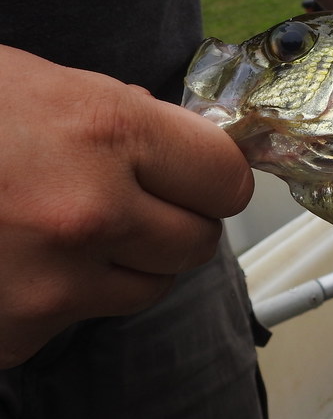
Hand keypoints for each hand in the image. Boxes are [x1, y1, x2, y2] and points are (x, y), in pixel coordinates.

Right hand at [0, 46, 253, 367]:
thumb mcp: (47, 85)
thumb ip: (130, 121)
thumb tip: (194, 150)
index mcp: (106, 131)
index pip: (226, 178)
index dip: (215, 176)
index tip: (202, 177)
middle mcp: (89, 212)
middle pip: (198, 243)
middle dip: (178, 222)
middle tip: (140, 203)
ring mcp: (50, 283)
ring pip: (148, 288)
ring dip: (127, 263)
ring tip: (70, 227)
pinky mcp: (14, 333)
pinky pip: (77, 320)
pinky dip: (60, 297)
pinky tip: (16, 259)